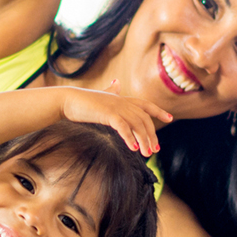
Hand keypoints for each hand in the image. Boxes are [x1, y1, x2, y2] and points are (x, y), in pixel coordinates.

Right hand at [56, 84, 173, 156]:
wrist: (66, 100)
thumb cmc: (81, 102)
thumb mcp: (100, 96)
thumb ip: (110, 91)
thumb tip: (117, 82)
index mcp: (122, 98)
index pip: (146, 105)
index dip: (159, 111)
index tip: (170, 118)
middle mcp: (122, 101)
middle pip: (144, 119)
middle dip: (151, 135)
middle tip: (154, 150)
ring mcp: (115, 106)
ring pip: (136, 124)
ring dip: (143, 140)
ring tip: (147, 154)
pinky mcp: (107, 113)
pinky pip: (123, 126)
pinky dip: (129, 137)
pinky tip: (133, 148)